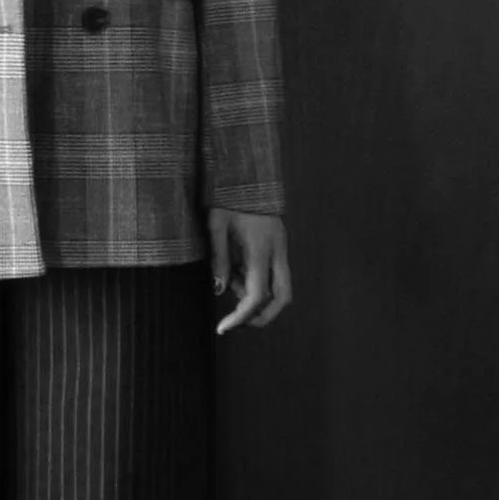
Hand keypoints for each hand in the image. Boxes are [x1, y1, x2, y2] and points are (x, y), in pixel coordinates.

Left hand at [210, 207, 290, 333]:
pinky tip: (238, 269)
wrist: (248, 171)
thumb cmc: (228, 196)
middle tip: (235, 320)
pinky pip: (275, 273)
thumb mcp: (216, 225)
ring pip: (282, 288)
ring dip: (258, 296)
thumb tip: (219, 291)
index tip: (223, 328)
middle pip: (282, 299)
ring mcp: (282, 247)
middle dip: (262, 316)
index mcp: (261, 248)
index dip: (241, 317)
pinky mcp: (279, 244)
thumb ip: (219, 258)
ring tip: (232, 278)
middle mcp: (277, 251)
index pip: (257, 295)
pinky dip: (258, 281)